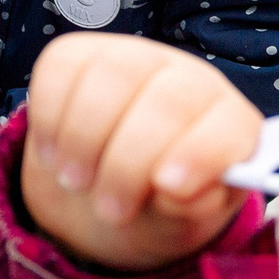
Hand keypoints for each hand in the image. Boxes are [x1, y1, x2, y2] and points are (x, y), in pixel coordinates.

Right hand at [22, 34, 260, 272]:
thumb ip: (189, 209)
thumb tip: (179, 191)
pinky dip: (50, 119)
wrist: (102, 194)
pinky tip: (52, 155)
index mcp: (227, 123)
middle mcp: (187, 79)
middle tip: (109, 211)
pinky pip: (60, 68)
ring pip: (110, 76)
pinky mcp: (79, 55)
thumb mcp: (179, 223)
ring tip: (76, 183)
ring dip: (83, 140)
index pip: (226, 123)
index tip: (168, 187)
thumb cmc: (155, 208)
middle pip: (166, 99)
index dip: (200, 152)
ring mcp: (133, 58)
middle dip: (128, 161)